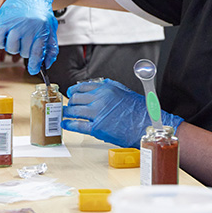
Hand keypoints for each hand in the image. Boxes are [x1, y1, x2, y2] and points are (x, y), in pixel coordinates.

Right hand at [0, 0, 58, 74]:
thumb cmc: (40, 12)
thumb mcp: (50, 28)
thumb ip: (51, 46)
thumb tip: (48, 63)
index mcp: (41, 29)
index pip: (37, 53)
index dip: (35, 65)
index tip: (34, 70)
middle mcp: (27, 27)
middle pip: (24, 52)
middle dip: (26, 51)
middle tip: (27, 42)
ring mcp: (14, 24)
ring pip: (11, 48)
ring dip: (15, 47)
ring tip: (18, 38)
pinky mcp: (2, 21)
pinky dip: (1, 43)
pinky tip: (6, 37)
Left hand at [62, 78, 183, 147]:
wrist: (146, 126)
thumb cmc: (140, 111)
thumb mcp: (125, 92)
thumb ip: (110, 87)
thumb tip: (98, 85)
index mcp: (107, 88)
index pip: (82, 87)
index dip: (74, 91)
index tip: (71, 94)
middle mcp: (100, 99)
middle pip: (75, 98)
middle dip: (70, 102)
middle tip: (69, 105)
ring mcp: (97, 113)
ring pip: (73, 111)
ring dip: (67, 112)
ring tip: (65, 114)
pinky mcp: (96, 128)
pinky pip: (77, 125)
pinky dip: (68, 124)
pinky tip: (66, 124)